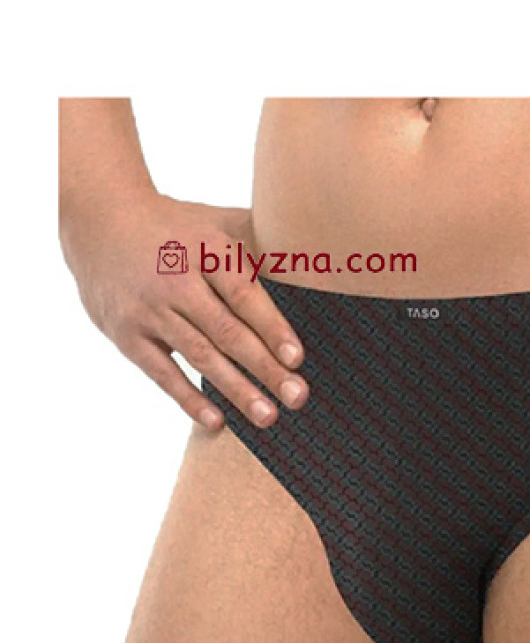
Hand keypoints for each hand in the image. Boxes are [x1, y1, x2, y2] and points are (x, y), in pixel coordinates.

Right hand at [63, 192, 307, 429]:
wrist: (99, 220)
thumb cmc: (177, 227)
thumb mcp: (218, 221)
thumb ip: (263, 237)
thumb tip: (317, 252)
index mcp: (207, 251)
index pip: (244, 295)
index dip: (272, 327)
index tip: (297, 358)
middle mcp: (177, 281)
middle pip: (227, 331)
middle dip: (264, 368)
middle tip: (297, 397)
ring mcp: (150, 310)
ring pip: (199, 355)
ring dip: (236, 390)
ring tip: (267, 417)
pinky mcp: (127, 335)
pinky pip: (161, 372)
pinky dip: (188, 399)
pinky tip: (217, 421)